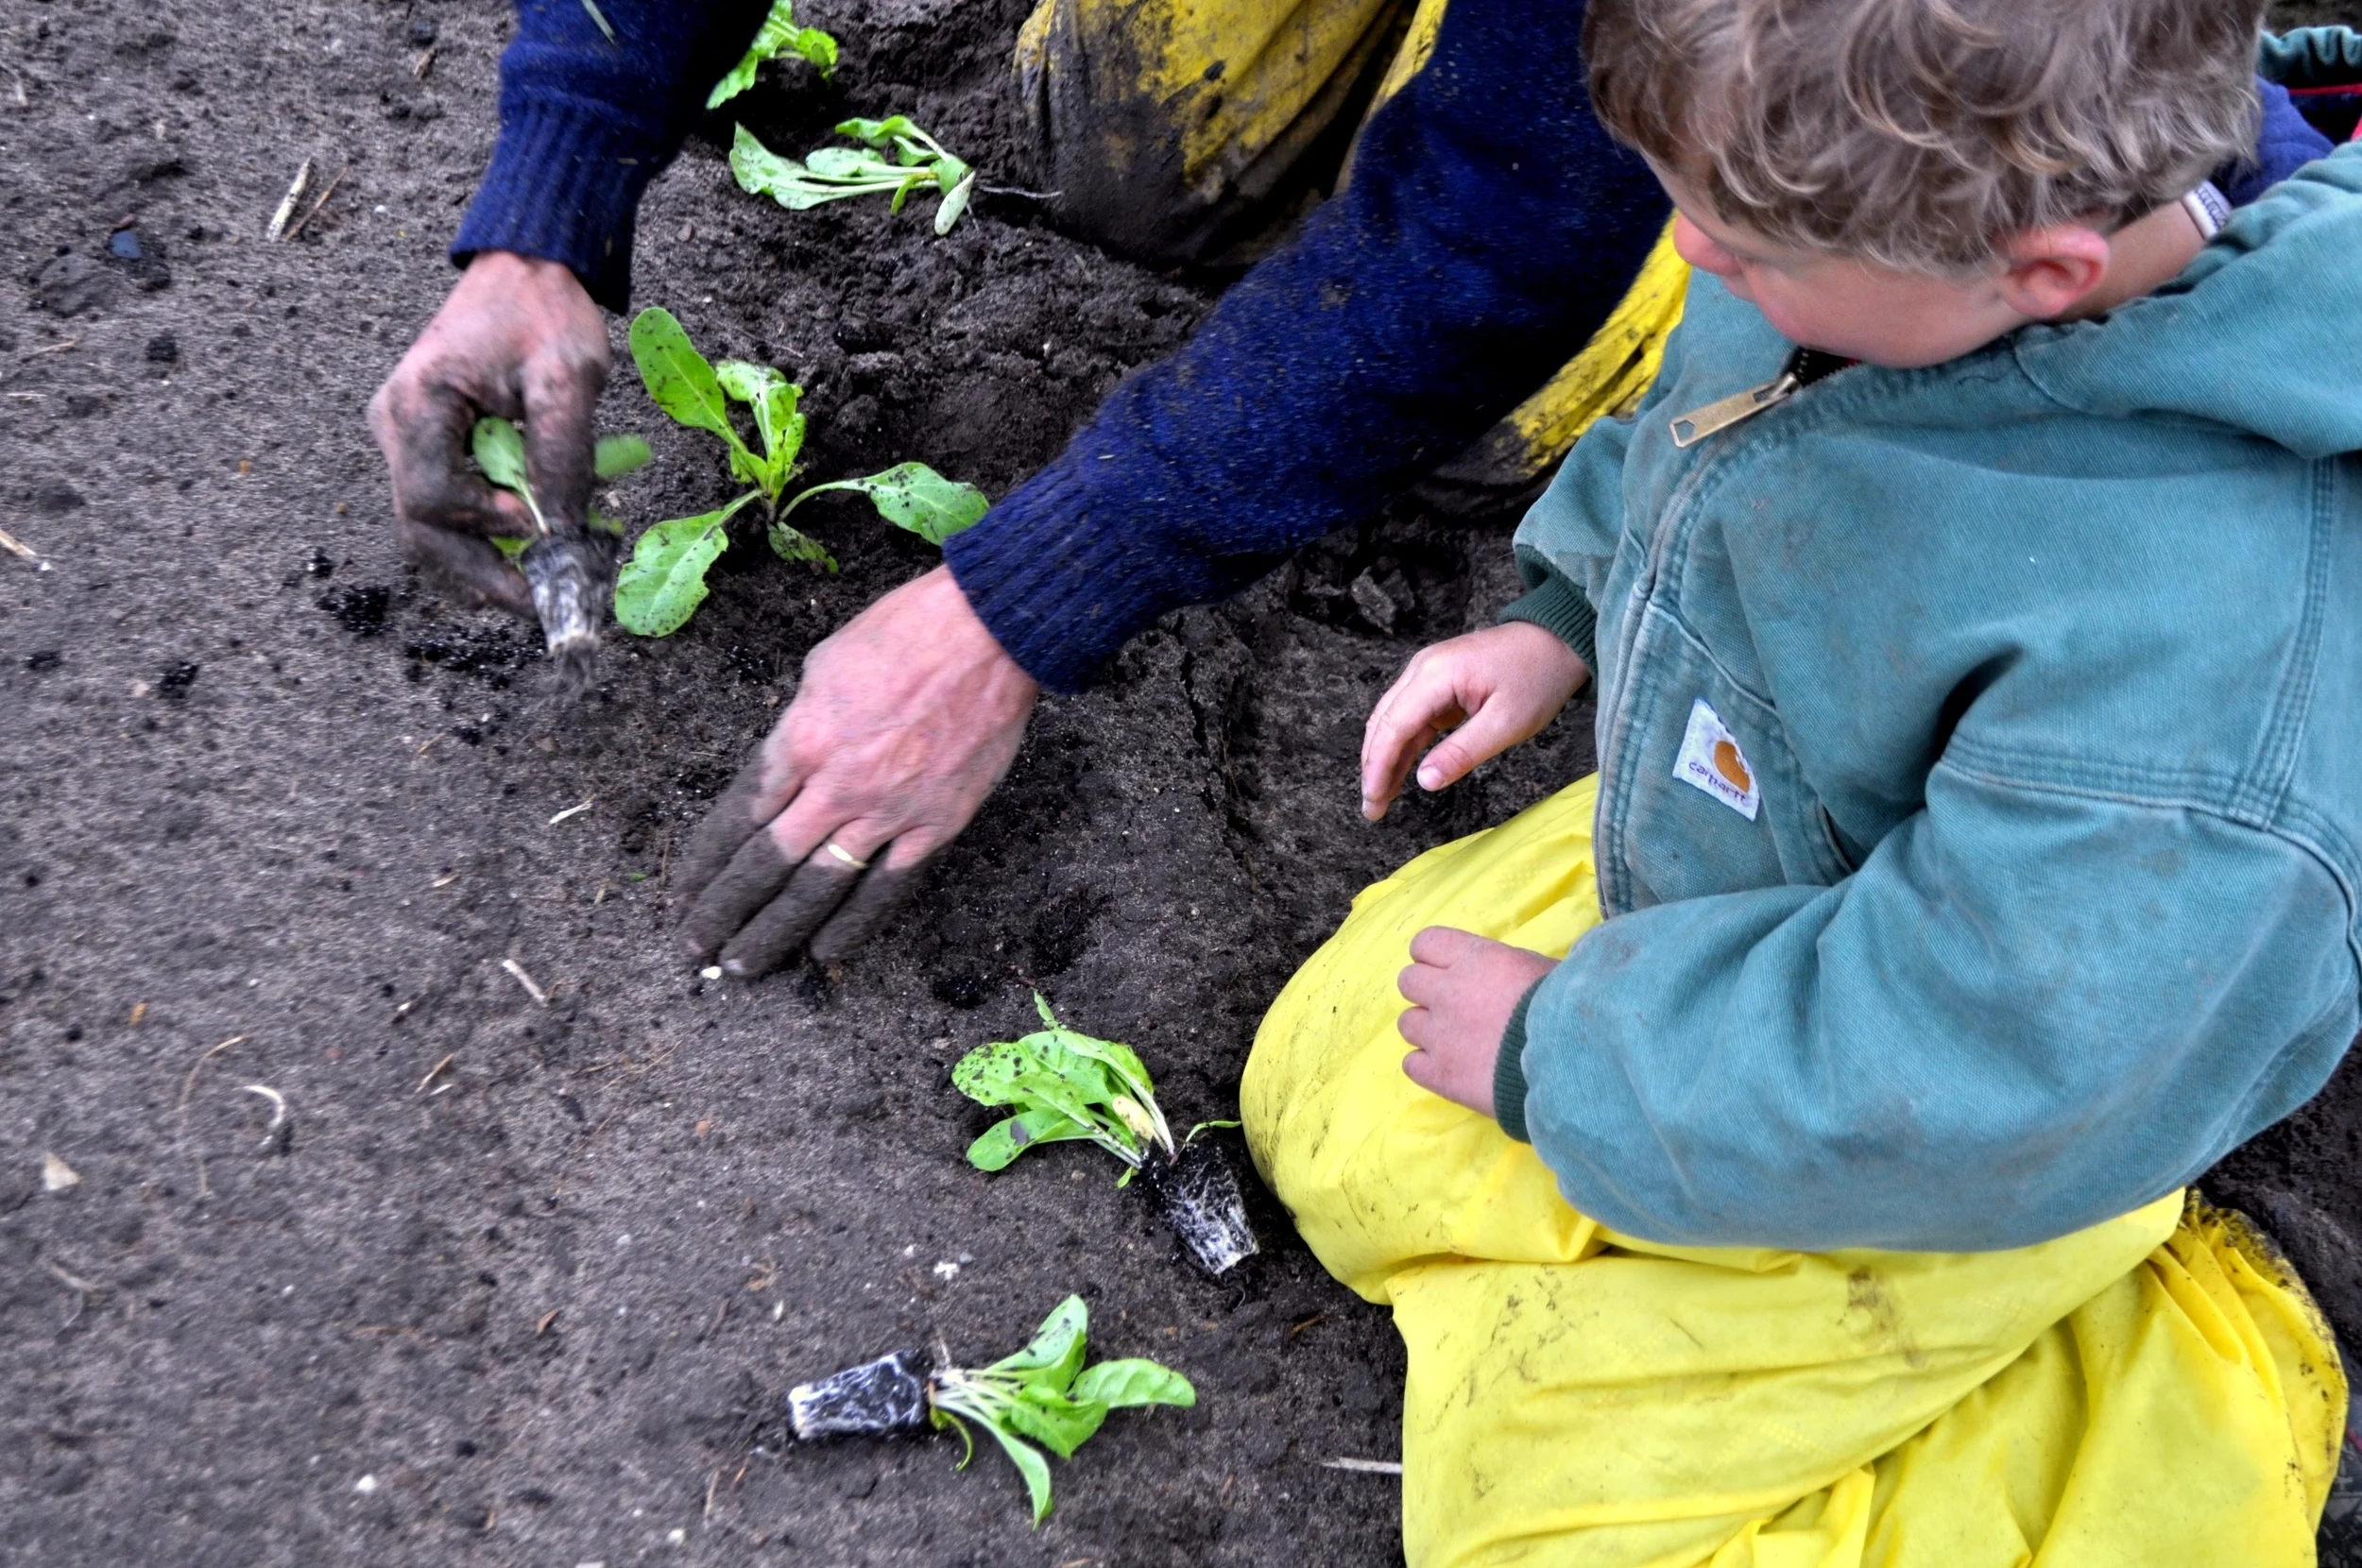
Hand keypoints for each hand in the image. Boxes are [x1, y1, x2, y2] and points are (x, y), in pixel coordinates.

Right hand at [367, 252, 610, 614]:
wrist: (526, 268)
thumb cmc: (543, 311)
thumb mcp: (568, 376)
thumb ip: (563, 453)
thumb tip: (561, 531)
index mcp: (419, 404)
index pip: (432, 498)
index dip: (485, 526)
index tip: (537, 527)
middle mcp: (397, 425)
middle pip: (422, 528)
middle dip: (478, 573)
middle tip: (537, 604)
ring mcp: (408, 437)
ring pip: (432, 526)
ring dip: (482, 560)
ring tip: (538, 584)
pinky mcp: (430, 444)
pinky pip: (449, 504)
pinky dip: (487, 532)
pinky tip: (529, 545)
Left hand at [675, 566, 1039, 974]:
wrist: (990, 633)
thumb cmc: (905, 632)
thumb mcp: (823, 665)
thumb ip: (800, 727)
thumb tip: (788, 766)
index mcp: (802, 737)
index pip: (739, 814)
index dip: (705, 859)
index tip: (684, 890)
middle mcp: (836, 784)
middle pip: (765, 863)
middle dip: (723, 910)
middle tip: (694, 946)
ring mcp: (887, 811)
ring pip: (818, 887)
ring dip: (774, 931)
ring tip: (741, 966)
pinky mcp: (935, 825)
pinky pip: (887, 887)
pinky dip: (855, 924)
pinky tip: (826, 954)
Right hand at [1360, 622, 1587, 820]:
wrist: (1556, 642)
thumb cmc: (1537, 679)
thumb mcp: (1506, 723)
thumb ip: (1462, 752)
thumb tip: (1423, 781)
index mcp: (1435, 675)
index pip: (1393, 726)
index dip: (1378, 766)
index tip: (1373, 800)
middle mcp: (1421, 669)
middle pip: (1384, 722)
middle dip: (1373, 767)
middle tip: (1373, 809)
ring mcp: (1427, 673)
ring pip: (1391, 720)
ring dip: (1383, 758)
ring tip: (1380, 797)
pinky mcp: (1436, 682)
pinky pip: (1409, 716)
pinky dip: (1402, 745)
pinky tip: (1398, 772)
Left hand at [1396, 927, 1556, 1114]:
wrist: (1568, 1060)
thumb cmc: (1566, 1007)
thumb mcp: (1540, 968)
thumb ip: (1507, 967)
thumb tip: (1506, 972)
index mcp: (1473, 959)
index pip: (1425, 943)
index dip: (1433, 957)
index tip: (1449, 970)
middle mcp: (1447, 991)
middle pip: (1408, 981)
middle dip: (1426, 992)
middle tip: (1453, 1007)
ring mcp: (1438, 1034)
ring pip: (1406, 1023)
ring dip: (1426, 1030)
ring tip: (1455, 1042)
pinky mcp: (1439, 1074)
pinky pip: (1411, 1064)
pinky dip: (1427, 1066)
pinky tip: (1452, 1069)